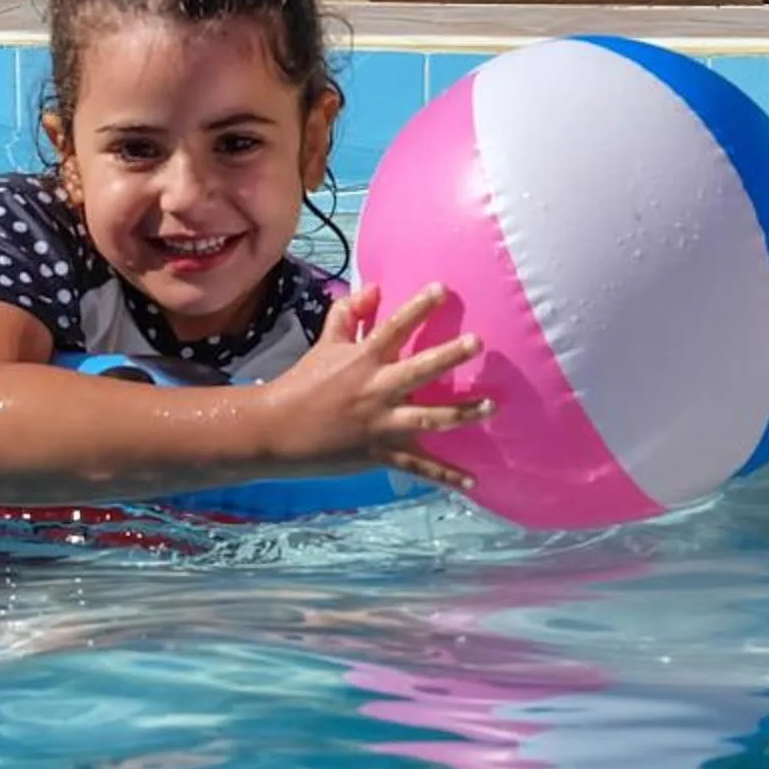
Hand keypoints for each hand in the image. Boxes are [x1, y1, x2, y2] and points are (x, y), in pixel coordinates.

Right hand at [261, 283, 488, 486]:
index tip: (443, 288)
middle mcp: (377, 389)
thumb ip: (349, 314)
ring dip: (462, 413)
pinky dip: (445, 476)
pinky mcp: (380, 453)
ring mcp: (381, 424)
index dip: (418, 307)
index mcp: (364, 360)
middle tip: (478, 342)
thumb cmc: (303, 382)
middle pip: (419, 370)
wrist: (276, 431)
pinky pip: (418, 466)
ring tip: (492, 405)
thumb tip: (375, 288)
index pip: (395, 327)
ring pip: (428, 418)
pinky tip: (472, 481)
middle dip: (449, 355)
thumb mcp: (325, 344)